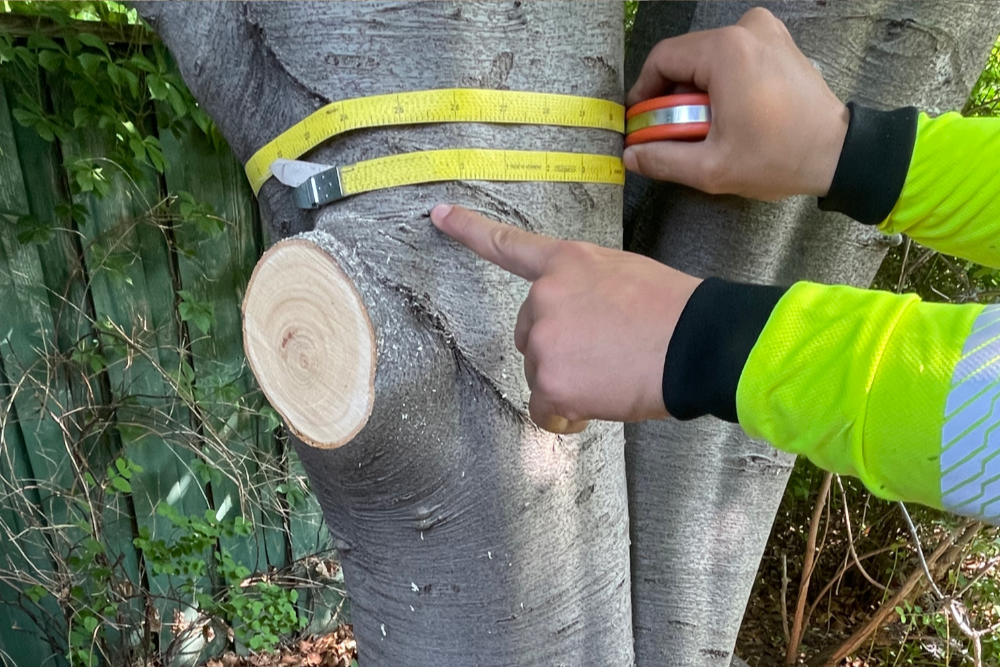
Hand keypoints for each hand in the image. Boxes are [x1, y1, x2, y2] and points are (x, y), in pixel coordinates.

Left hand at [430, 204, 701, 432]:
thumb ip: (585, 291)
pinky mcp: (551, 383)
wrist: (698, 343)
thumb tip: (580, 328)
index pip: (508, 245)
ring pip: (540, 373)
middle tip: (606, 353)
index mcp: (565, 264)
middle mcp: (544, 297)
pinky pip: (545, 409)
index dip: (469, 229)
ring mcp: (544, 340)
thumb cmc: (674, 311)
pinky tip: (598, 403)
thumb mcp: (624, 276)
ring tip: (613, 374)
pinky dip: (566, 414)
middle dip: (558, 348)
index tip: (437, 214)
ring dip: (567, 381)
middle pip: (528, 333)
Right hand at [625, 7, 848, 200]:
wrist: (838, 153)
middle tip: (672, 131)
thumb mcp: (711, 168)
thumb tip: (631, 154)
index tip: (640, 120)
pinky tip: (728, 111)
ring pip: (707, 55)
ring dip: (696, 89)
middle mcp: (746, 29)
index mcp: (726, 51)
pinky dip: (721, 80)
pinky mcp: (778, 41)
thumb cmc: (779, 157)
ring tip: (703, 125)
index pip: (662, 59)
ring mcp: (766, 31)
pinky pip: (732, 54)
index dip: (643, 91)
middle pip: (685, 56)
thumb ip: (662, 159)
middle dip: (672, 94)